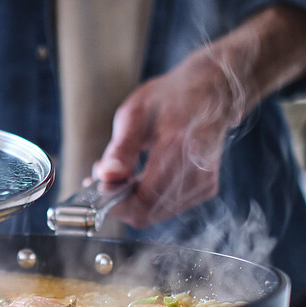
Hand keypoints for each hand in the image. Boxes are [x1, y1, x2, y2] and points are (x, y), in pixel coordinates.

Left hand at [88, 4, 305, 228]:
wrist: (211, 93)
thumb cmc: (171, 98)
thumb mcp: (135, 113)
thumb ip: (120, 148)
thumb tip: (106, 176)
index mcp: (178, 148)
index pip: (143, 198)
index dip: (114, 202)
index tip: (94, 188)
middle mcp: (197, 170)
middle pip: (147, 212)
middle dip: (119, 202)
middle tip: (104, 180)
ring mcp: (204, 182)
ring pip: (155, 214)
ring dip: (133, 201)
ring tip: (125, 176)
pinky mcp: (207, 188)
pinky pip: (167, 208)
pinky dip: (149, 199)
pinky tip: (145, 178)